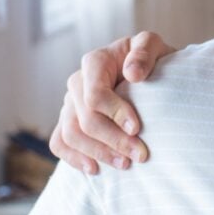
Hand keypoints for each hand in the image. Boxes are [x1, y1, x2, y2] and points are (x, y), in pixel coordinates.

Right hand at [48, 31, 175, 173]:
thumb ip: (144, 52)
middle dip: (113, 140)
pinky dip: (73, 158)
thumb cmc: (150, 58)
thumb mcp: (154, 45)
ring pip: (71, 134)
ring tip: (124, 164)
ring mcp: (70, 103)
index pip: (95, 94)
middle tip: (140, 154)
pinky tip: (95, 169)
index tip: (137, 128)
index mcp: (95, 61)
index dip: (115, 114)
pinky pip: (59, 142)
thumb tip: (132, 73)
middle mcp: (77, 82)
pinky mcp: (69, 120)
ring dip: (97, 153)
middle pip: (85, 119)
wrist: (146, 71)